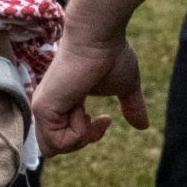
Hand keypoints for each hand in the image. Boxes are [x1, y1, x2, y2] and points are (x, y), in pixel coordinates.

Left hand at [34, 35, 147, 155]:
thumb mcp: (126, 87)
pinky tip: (82, 109)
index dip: (87, 136)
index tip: (105, 119)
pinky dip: (76, 133)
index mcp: (62, 103)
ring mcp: (42, 107)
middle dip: (82, 142)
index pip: (63, 138)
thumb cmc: (111, 56)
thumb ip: (131, 107)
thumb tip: (144, 126)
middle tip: (97, 120)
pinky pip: (57, 142)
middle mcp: (48, 106)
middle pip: (55, 148)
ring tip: (87, 113)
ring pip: (54, 149)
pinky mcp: (43, 108)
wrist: (99, 37)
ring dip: (80, 137)